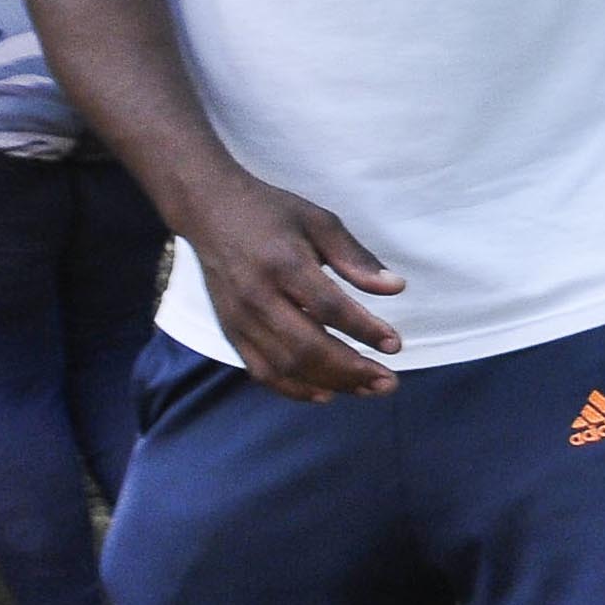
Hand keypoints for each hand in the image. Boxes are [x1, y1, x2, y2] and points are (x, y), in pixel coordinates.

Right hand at [183, 172, 405, 401]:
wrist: (209, 211)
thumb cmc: (272, 215)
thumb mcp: (320, 222)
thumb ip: (356, 258)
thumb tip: (396, 288)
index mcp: (283, 264)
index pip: (328, 307)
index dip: (364, 330)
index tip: (394, 344)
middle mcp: (257, 296)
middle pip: (306, 346)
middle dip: (352, 370)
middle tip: (389, 382)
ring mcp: (239, 318)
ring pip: (285, 365)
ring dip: (331, 383)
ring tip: (369, 389)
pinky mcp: (229, 331)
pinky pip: (261, 371)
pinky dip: (294, 389)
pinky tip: (326, 393)